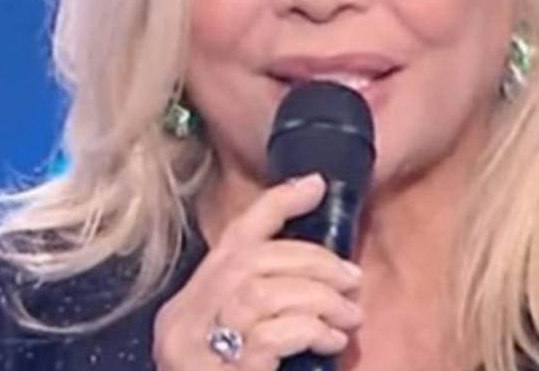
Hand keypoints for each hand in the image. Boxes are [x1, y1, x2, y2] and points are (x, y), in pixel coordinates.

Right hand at [152, 174, 363, 369]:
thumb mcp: (235, 348)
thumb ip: (259, 310)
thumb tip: (319, 277)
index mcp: (187, 308)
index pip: (232, 240)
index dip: (276, 206)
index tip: (314, 186)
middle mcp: (186, 321)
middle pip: (253, 261)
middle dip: (312, 260)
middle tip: (352, 279)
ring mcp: (200, 347)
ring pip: (267, 291)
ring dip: (320, 297)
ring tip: (349, 315)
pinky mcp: (229, 369)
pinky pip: (278, 332)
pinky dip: (313, 328)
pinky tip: (334, 340)